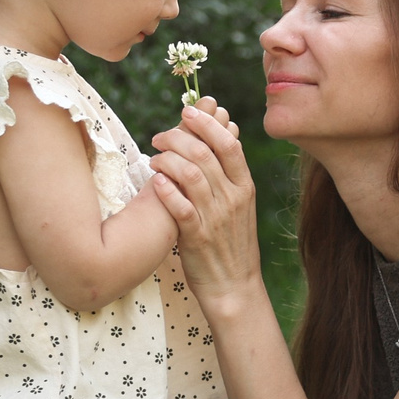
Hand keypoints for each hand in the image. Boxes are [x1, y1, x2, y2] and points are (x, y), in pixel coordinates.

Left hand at [148, 100, 258, 309]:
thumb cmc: (230, 240)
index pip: (229, 144)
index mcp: (245, 186)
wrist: (234, 285)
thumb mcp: (239, 203)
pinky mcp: (197, 238)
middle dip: (177, 137)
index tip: (186, 112)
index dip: (206, 123)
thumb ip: (229, 170)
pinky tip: (155, 181)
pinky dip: (166, 190)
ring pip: (191, 175)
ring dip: (167, 160)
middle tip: (158, 137)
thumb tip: (223, 129)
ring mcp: (216, 218)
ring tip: (153, 159)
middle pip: (205, 153)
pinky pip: (181, 208)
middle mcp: (233, 199)